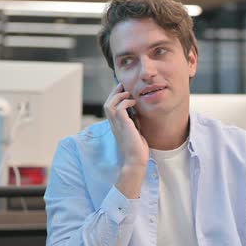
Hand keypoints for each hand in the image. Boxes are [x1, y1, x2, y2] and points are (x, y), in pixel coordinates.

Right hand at [103, 83, 148, 197]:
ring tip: (128, 93)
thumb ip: (133, 122)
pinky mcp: (123, 125)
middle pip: (107, 103)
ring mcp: (117, 125)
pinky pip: (120, 108)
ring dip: (118, 96)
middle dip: (114, 92)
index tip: (123, 90)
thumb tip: (137, 112)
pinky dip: (125, 102)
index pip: (111, 108)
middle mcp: (114, 124)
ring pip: (109, 104)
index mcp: (116, 126)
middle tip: (122, 85)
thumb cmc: (137, 149)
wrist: (136, 160)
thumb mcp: (135, 132)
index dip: (115, 97)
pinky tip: (133, 102)